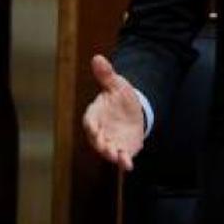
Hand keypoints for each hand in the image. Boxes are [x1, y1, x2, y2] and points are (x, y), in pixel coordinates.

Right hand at [82, 54, 144, 171]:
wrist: (133, 111)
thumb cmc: (119, 98)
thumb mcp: (116, 84)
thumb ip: (106, 74)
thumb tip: (98, 57)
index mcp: (94, 116)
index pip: (89, 121)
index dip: (91, 126)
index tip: (94, 128)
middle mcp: (100, 132)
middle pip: (97, 139)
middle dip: (100, 143)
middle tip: (105, 146)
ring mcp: (110, 142)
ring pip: (108, 151)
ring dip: (111, 154)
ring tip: (117, 156)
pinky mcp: (122, 149)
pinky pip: (121, 157)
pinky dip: (124, 162)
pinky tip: (129, 165)